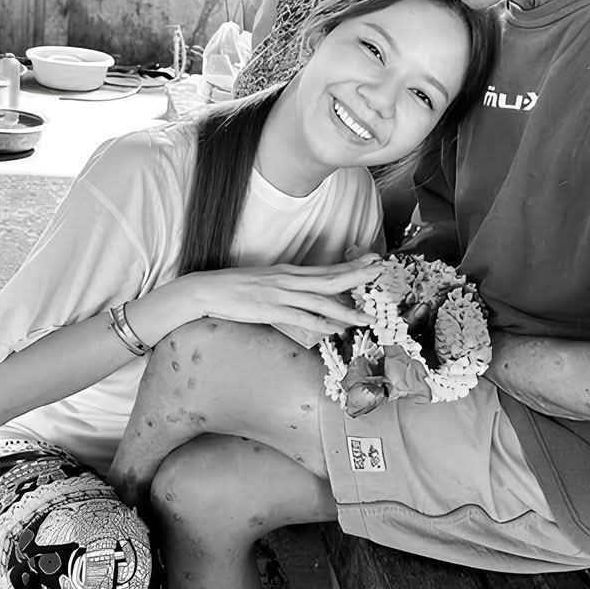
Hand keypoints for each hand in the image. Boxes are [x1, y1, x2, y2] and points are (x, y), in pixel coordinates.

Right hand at [183, 255, 382, 336]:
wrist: (209, 289)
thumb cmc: (237, 287)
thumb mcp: (268, 281)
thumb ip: (290, 286)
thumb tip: (308, 294)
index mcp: (290, 272)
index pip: (327, 269)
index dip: (352, 266)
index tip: (373, 260)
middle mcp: (290, 280)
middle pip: (331, 280)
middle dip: (358, 277)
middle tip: (380, 273)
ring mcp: (281, 295)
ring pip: (322, 301)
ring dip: (347, 310)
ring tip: (368, 316)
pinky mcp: (272, 311)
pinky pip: (302, 318)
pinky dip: (321, 323)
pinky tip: (336, 328)